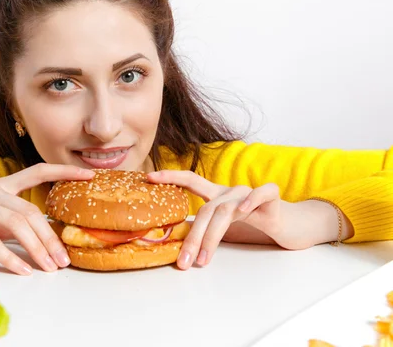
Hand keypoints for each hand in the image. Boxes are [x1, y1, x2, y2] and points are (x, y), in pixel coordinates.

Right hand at [0, 163, 94, 274]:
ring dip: (35, 248)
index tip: (88, 176)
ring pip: (14, 224)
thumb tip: (44, 238)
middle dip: (50, 237)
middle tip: (63, 260)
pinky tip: (23, 270)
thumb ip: (12, 223)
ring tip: (49, 267)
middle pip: (29, 210)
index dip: (62, 172)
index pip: (35, 172)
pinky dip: (9, 257)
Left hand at [146, 170, 345, 269]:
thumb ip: (207, 231)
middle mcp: (231, 191)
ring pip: (226, 210)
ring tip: (203, 260)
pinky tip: (243, 212)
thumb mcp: (226, 229)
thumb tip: (180, 248)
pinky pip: (262, 193)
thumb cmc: (255, 227)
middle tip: (183, 262)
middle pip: (206, 209)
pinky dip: (252, 200)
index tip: (148, 177)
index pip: (191, 181)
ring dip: (212, 237)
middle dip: (193, 238)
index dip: (170, 177)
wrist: (292, 226)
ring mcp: (250, 193)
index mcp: (218, 196)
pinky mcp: (272, 197)